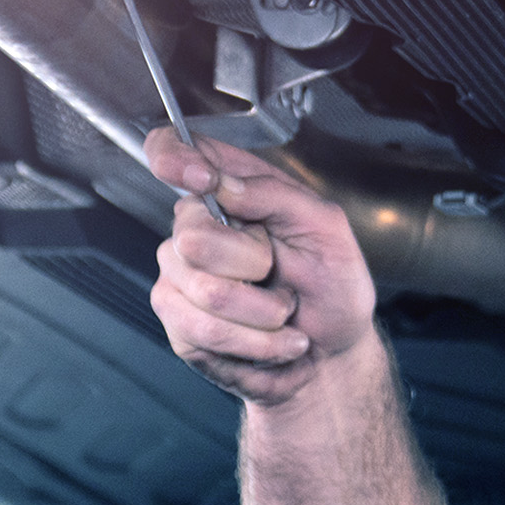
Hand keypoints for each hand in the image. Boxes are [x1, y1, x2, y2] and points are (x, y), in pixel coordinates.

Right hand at [146, 129, 378, 405]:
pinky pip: (204, 332)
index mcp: (229, 189)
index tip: (200, 178)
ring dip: (263, 313)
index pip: (173, 150)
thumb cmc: (332, 287)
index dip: (174, 156)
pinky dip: (255, 343)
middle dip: (254, 265)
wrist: (331, 353)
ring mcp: (180, 276)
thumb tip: (222, 182)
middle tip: (277, 272)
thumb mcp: (326, 228)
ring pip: (206, 292)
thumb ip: (275, 194)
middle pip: (193, 238)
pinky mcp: (178, 323)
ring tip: (282, 312)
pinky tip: (272, 340)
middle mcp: (196, 228)